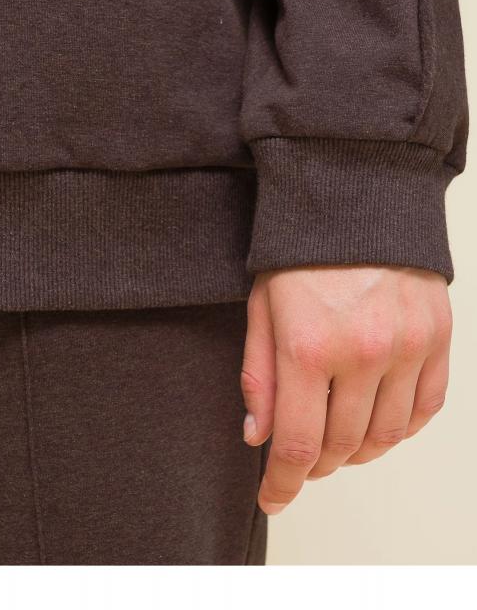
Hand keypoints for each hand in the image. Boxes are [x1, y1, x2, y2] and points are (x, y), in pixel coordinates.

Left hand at [241, 265, 451, 514]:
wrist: (358, 198)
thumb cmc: (302, 252)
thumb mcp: (262, 306)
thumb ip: (259, 375)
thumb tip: (258, 437)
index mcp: (309, 345)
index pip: (296, 443)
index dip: (282, 483)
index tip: (272, 498)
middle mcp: (363, 352)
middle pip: (341, 446)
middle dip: (315, 464)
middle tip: (301, 459)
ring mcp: (408, 347)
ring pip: (387, 436)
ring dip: (358, 452)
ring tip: (338, 442)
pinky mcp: (438, 338)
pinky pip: (426, 408)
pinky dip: (402, 428)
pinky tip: (379, 421)